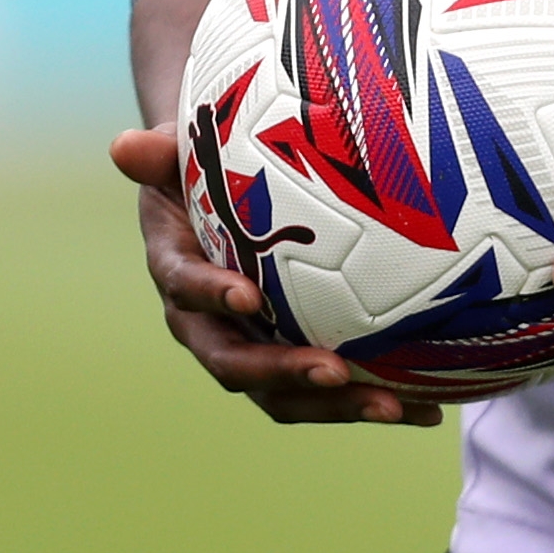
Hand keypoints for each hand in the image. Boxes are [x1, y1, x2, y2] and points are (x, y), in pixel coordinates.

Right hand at [109, 124, 444, 426]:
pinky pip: (328, 391)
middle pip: (238, 365)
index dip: (212, 296)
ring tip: (398, 407)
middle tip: (336, 372)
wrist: (219, 194)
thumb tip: (123, 145)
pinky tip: (430, 407)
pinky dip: (377, 398)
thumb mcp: (181, 150)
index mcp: (177, 272)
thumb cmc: (204, 164)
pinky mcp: (292, 360)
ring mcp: (252, 349)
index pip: (187, 290)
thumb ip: (159, 152)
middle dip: (285, 373)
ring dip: (340, 406)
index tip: (248, 297)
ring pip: (286, 394)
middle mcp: (208, 324)